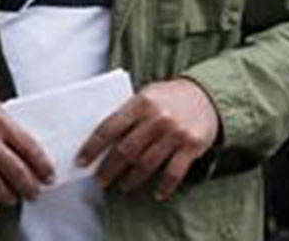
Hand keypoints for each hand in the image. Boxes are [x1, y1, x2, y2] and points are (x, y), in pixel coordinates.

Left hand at [76, 78, 218, 200]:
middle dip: (109, 169)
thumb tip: (102, 139)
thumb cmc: (169, 97)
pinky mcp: (191, 146)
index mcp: (141, 102)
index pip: (110, 127)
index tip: (81, 161)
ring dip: (131, 179)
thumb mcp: (147, 95)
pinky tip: (157, 194)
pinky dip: (164, 186)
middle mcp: (157, 118)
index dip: (93, 147)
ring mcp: (175, 133)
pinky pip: (173, 173)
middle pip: (126, 150)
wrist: (207, 94)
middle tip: (99, 181)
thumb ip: (129, 112)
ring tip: (122, 186)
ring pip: (146, 164)